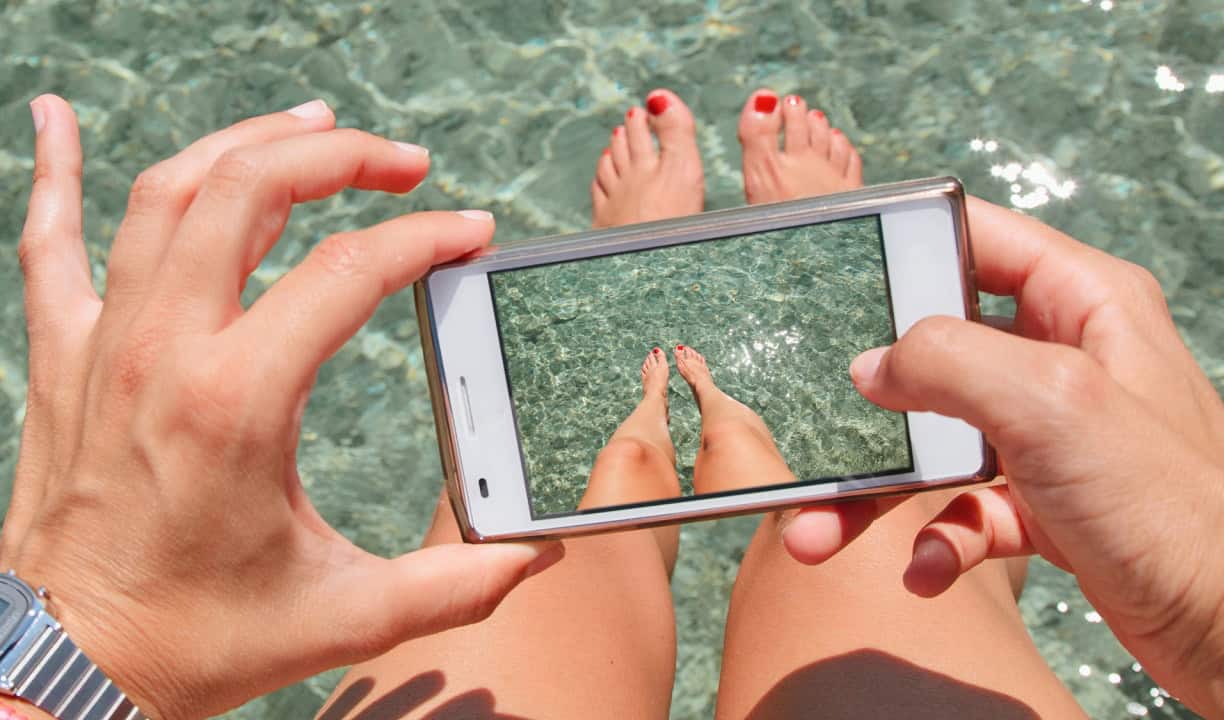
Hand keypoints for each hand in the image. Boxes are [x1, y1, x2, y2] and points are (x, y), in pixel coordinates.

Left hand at [2, 96, 561, 718]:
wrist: (67, 667)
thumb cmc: (200, 640)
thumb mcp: (344, 617)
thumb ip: (453, 585)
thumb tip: (537, 558)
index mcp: (238, 402)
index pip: (347, 272)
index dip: (424, 238)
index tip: (469, 231)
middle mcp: (164, 351)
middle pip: (249, 190)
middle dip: (339, 156)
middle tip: (402, 161)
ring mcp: (103, 343)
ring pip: (166, 192)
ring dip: (243, 142)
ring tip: (309, 124)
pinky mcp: (62, 357)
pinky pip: (49, 239)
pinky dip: (52, 168)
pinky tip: (53, 112)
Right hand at [782, 197, 1223, 717]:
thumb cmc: (1177, 508)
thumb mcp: (1053, 403)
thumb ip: (949, 361)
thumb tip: (872, 365)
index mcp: (1085, 301)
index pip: (981, 237)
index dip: (909, 244)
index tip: (836, 270)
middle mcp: (1068, 359)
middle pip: (940, 350)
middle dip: (870, 397)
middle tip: (811, 416)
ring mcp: (1055, 434)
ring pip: (939, 441)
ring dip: (878, 488)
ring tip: (819, 532)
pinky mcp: (1049, 503)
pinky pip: (967, 508)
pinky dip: (937, 538)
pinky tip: (925, 570)